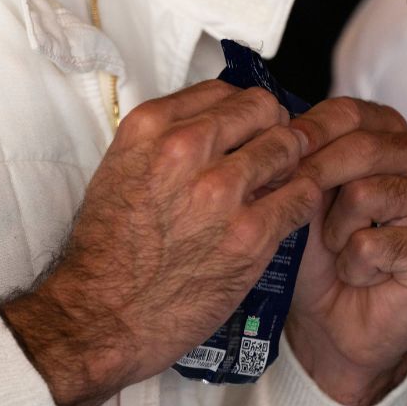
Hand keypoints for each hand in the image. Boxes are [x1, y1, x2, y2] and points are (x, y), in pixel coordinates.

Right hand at [0, 80, 322, 405]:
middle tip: (273, 151)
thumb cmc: (107, 251)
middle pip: (261, 110)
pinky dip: (303, 198)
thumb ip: (162, 139)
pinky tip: (290, 210)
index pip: (222, 90)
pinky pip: (302, 196)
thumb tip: (209, 125)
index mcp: (150, 128)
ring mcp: (221, 191)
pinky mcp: (250, 234)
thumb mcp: (118, 169)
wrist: (103, 315)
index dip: (242, 108)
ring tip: (282, 182)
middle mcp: (185, 149)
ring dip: (290, 163)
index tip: (248, 125)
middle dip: (271, 128)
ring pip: (287, 146)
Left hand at [283, 98, 406, 405]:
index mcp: (389, 134)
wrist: (333, 319)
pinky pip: (376, 243)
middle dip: (314, 176)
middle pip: (362, 146)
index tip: (276, 149)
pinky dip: (353, 264)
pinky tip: (361, 272)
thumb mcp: (300, 195)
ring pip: (366, 192)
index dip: (308, 130)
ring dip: (336, 229)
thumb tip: (275, 136)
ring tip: (338, 246)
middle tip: (296, 207)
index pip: (350, 113)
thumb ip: (298, 162)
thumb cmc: (318, 252)